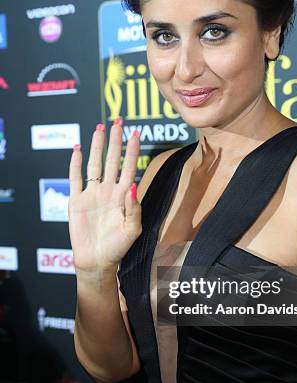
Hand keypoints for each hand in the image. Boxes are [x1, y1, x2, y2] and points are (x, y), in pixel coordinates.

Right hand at [68, 119, 141, 273]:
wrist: (96, 261)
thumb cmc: (118, 248)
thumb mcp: (132, 230)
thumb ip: (134, 209)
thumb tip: (132, 186)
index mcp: (124, 196)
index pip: (129, 167)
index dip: (132, 150)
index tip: (136, 133)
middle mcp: (108, 191)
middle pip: (112, 159)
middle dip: (116, 140)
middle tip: (118, 121)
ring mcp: (92, 194)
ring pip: (95, 164)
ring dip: (97, 146)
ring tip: (99, 128)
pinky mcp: (76, 200)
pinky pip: (75, 178)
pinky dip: (75, 163)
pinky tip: (77, 149)